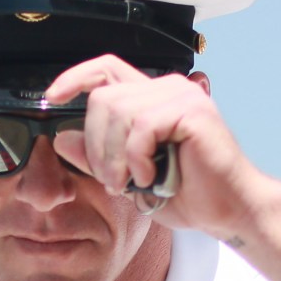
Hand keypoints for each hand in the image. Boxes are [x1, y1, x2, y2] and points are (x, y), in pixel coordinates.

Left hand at [43, 55, 275, 240]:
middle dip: (96, 146)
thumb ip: (97, 157)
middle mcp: (167, 88)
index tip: (51, 96)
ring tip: (131, 183)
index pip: (106, 69)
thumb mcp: (128, 177)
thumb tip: (62, 137)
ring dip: (115, 157)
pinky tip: (150, 176)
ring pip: (118, 112)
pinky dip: (137, 158)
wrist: (228, 211)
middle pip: (103, 98)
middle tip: (112, 181)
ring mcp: (181, 95)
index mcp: (152, 97)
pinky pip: (141, 127)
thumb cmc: (187, 194)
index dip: (75, 77)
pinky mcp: (191, 110)